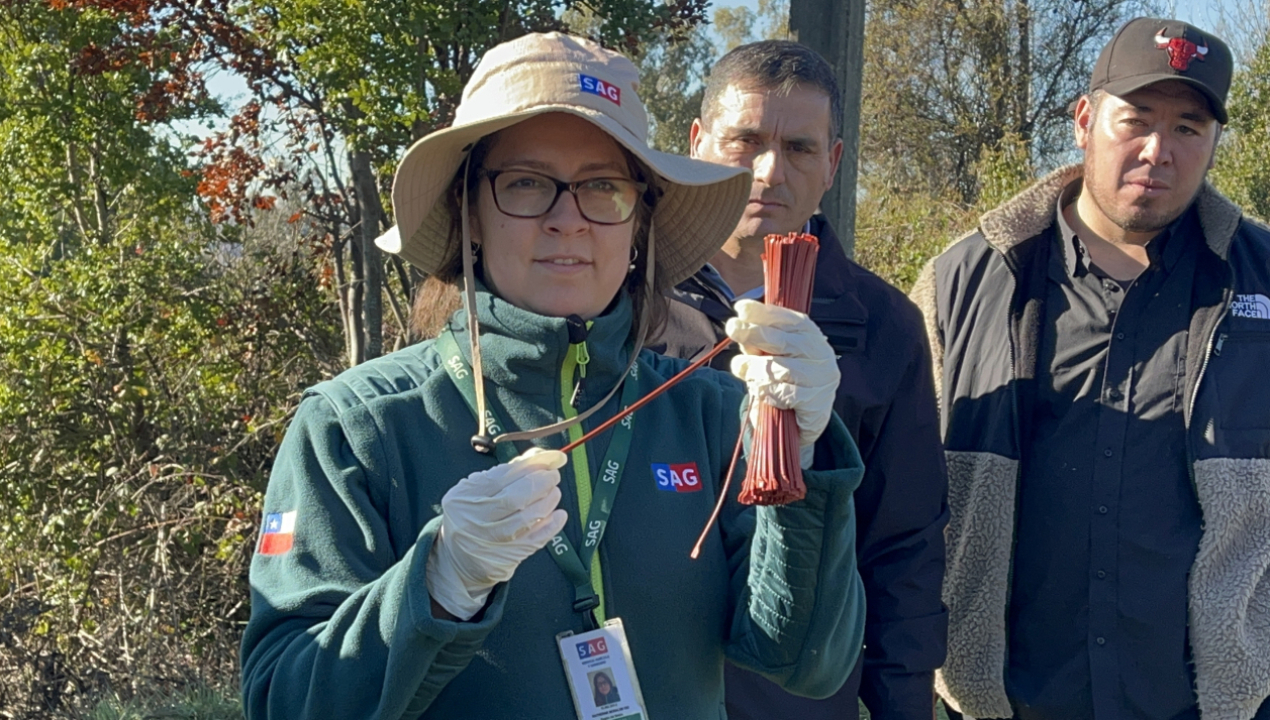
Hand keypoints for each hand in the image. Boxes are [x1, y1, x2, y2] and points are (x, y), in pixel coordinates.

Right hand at [426, 448, 568, 619]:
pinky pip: (534, 540)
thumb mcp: (477, 490)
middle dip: (542, 483)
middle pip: (515, 498)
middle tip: (554, 476)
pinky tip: (559, 515)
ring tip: (554, 493)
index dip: (533, 464)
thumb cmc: (471, 515)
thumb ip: (507, 471)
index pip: (502, 475)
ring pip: (526, 519)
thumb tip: (539, 455)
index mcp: (465, 496)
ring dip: (548, 502)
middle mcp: (475, 519)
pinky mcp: (505, 558)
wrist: (454, 560)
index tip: (554, 457)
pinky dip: (551, 526)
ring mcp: (490, 541)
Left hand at [726, 300, 839, 468]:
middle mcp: (820, 352)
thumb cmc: (786, 378)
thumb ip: (757, 343)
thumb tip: (740, 328)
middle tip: (732, 327)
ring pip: (780, 368)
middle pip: (782, 340)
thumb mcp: (769, 354)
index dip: (763, 313)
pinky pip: (785, 394)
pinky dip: (768, 392)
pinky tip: (762, 392)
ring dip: (756, 370)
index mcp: (809, 334)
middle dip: (754, 332)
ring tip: (743, 370)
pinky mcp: (818, 402)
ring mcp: (821, 378)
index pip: (786, 319)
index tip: (741, 308)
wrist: (805, 416)